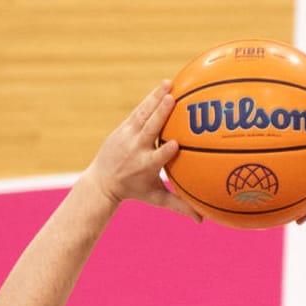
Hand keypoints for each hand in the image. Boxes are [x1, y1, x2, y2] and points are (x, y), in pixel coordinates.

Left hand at [81, 81, 199, 221]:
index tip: (176, 143)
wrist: (102, 181)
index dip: (166, 150)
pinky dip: (150, 99)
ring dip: (155, 99)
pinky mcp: (123, 128)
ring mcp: (128, 136)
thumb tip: (203, 221)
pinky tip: (163, 86)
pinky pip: (139, 111)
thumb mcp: (156, 198)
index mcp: (146, 166)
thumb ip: (179, 206)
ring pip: (143, 115)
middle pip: (149, 130)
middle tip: (172, 100)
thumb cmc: (135, 190)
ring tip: (169, 84)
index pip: (158, 157)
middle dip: (159, 115)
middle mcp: (136, 149)